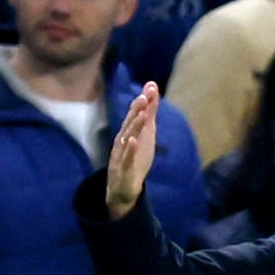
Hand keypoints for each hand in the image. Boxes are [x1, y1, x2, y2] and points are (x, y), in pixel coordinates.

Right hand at [106, 82, 161, 216]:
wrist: (122, 188)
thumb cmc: (134, 158)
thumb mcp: (145, 134)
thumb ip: (149, 113)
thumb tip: (152, 89)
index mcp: (128, 132)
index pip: (134, 114)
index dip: (142, 101)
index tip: (151, 86)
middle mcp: (123, 141)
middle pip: (129, 123)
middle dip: (136, 110)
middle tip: (144, 97)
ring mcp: (121, 154)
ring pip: (127, 139)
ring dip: (134, 127)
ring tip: (142, 115)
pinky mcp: (123, 169)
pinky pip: (126, 159)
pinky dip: (130, 150)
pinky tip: (133, 141)